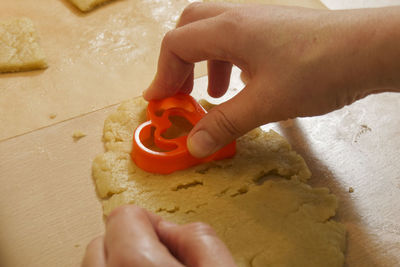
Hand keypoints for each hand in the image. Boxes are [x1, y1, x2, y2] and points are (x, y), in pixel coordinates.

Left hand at [81, 205, 235, 266]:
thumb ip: (198, 237)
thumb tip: (173, 229)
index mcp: (135, 265)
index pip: (123, 215)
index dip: (148, 222)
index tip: (163, 237)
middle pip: (100, 241)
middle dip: (128, 243)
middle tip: (157, 260)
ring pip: (95, 265)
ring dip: (117, 262)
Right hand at [144, 2, 399, 157]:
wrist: (368, 50)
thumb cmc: (316, 71)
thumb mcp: (265, 103)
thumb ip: (225, 123)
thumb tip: (194, 146)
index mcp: (227, 30)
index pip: (176, 44)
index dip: (161, 74)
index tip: (158, 103)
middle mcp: (237, 17)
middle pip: (190, 28)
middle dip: (177, 62)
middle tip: (180, 93)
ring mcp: (257, 19)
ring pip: (213, 33)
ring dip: (203, 63)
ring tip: (211, 96)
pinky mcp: (273, 29)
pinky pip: (236, 39)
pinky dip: (226, 60)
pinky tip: (240, 84)